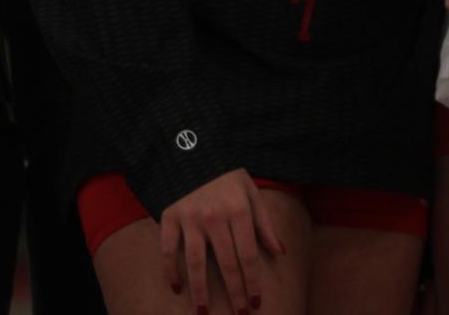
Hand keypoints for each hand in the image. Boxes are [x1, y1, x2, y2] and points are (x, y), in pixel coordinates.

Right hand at [159, 168, 285, 313]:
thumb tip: (280, 252)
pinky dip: (171, 270)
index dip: (253, 281)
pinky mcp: (169, 218)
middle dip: (234, 292)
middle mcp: (215, 218)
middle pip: (226, 263)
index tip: (256, 301)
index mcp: (239, 211)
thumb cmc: (227, 175)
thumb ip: (265, 223)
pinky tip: (177, 287)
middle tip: (239, 313)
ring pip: (196, 262)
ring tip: (203, 311)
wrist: (193, 150)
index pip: (248, 255)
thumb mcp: (252, 192)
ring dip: (201, 290)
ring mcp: (190, 219)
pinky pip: (169, 250)